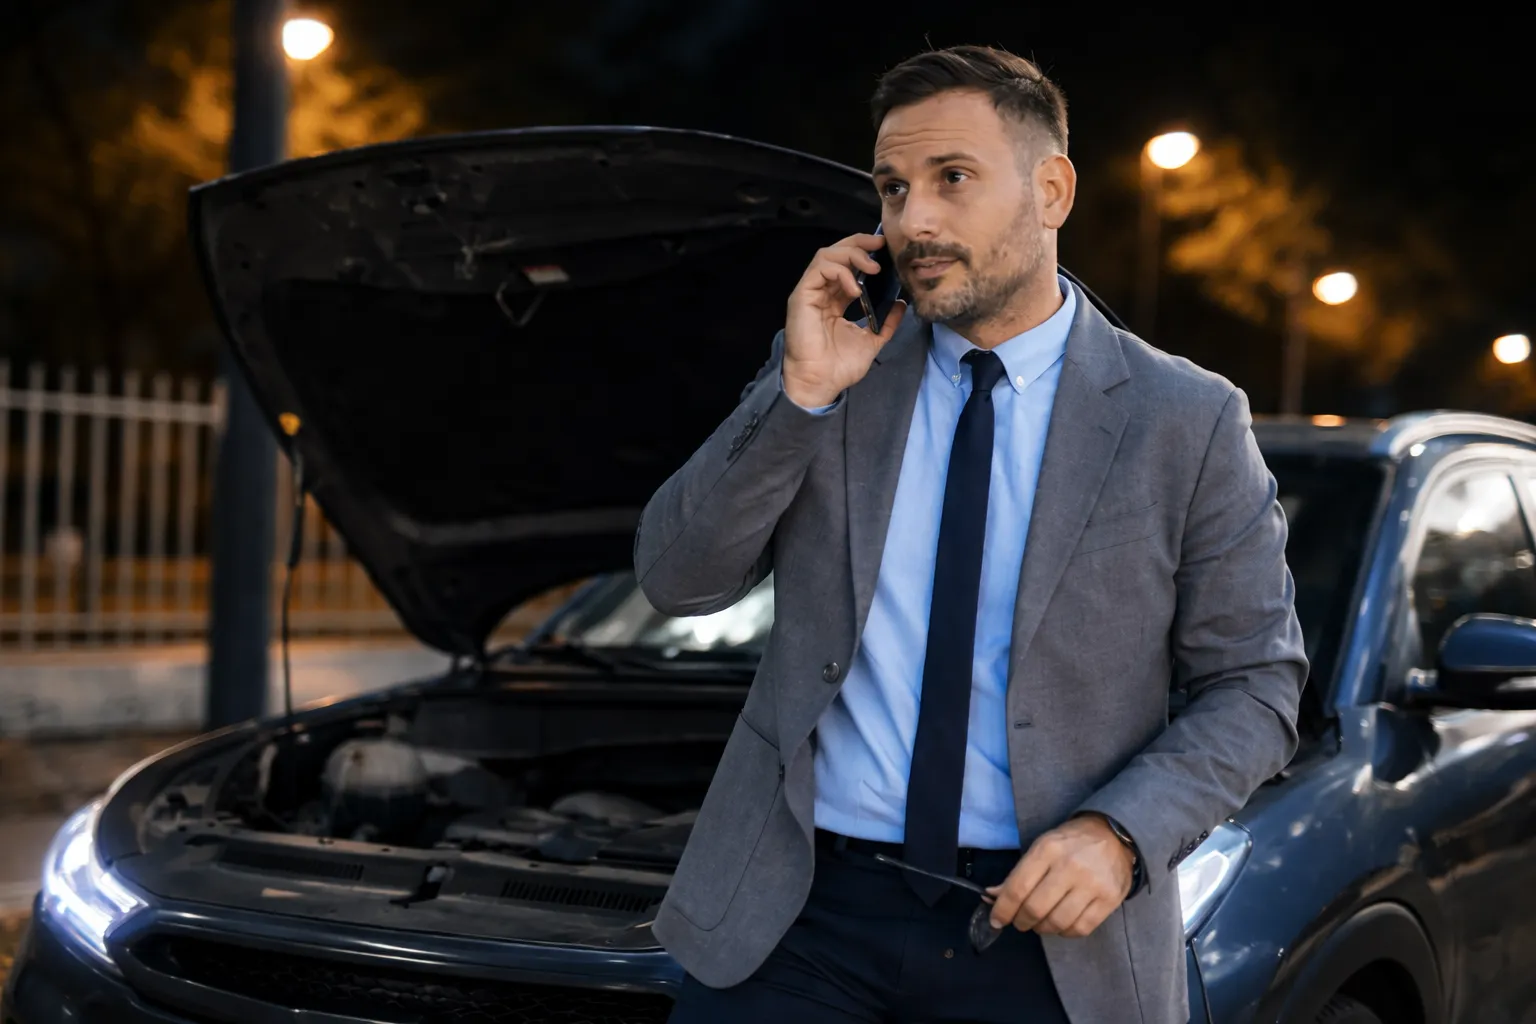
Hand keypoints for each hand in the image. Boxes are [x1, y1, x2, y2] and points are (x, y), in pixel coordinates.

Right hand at [782, 233, 907, 407]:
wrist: (821, 383)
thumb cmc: (839, 366)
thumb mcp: (872, 340)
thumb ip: (887, 322)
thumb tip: (901, 304)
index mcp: (835, 300)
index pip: (848, 266)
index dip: (865, 253)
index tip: (885, 249)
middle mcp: (822, 292)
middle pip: (836, 253)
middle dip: (859, 243)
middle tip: (881, 244)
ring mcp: (810, 292)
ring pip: (827, 255)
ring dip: (852, 254)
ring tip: (873, 268)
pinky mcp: (802, 296)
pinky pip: (820, 270)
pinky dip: (840, 272)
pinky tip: (856, 288)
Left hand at [985, 815, 1134, 937]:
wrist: (1114, 834)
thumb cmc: (1071, 843)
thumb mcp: (1041, 848)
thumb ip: (1017, 875)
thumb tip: (991, 897)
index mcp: (1048, 850)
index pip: (1018, 888)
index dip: (1003, 910)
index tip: (996, 920)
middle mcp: (1070, 866)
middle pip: (1036, 908)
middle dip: (1021, 921)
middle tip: (1020, 922)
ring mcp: (1093, 884)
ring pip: (1058, 922)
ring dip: (1042, 929)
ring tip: (1040, 923)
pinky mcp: (1110, 899)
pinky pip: (1081, 928)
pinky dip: (1065, 933)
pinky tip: (1061, 925)